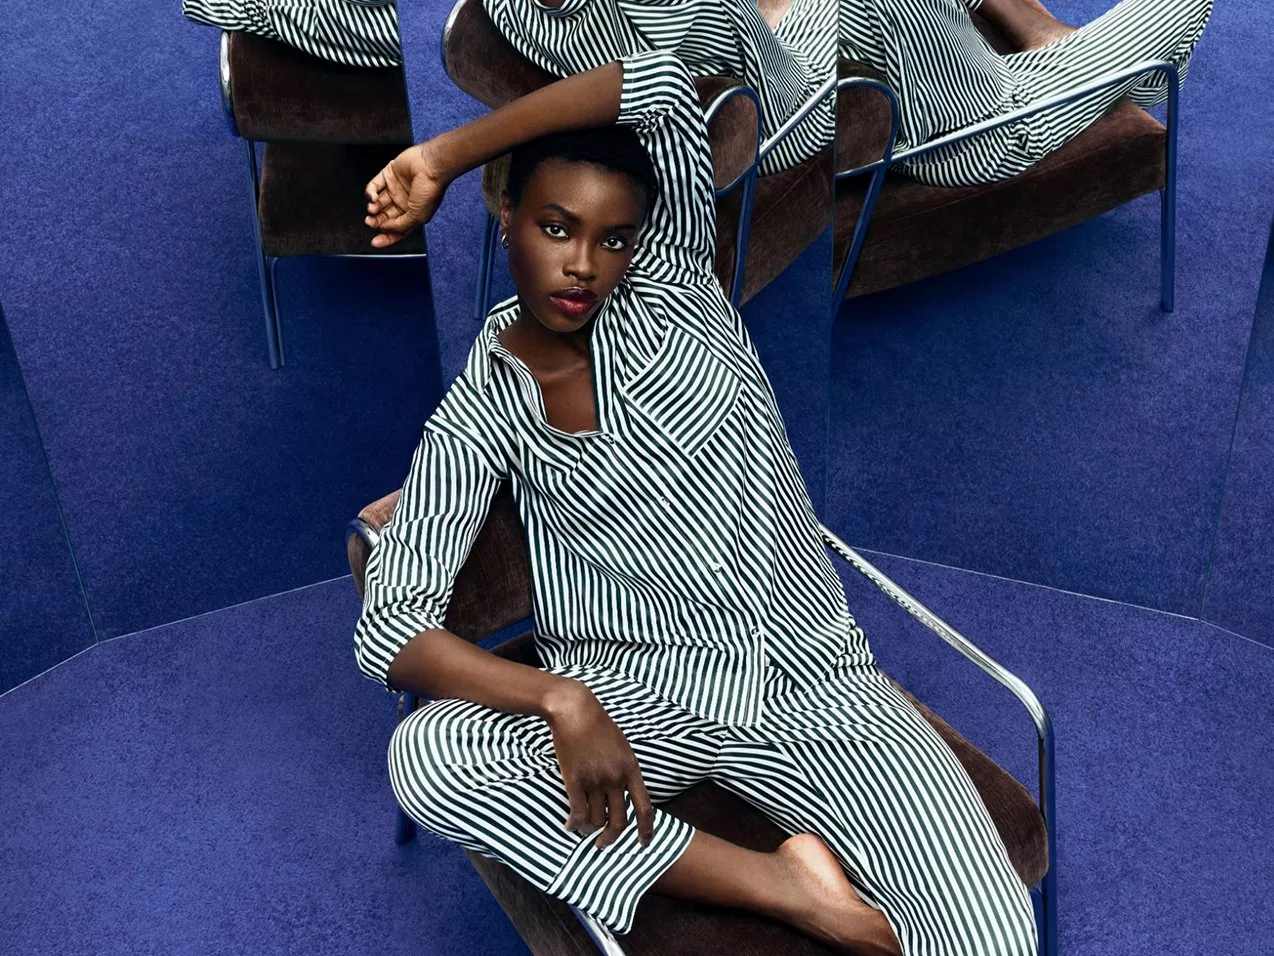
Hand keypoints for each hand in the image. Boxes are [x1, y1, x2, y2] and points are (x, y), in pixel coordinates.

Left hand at [364, 140, 448, 247]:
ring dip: (372, 207)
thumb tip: (385, 229)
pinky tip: (373, 196)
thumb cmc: (430, 190)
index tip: (375, 242)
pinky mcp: (389, 175)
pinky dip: (370, 192)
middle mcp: (404, 202)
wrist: (431, 167)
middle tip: (370, 222)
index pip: (396, 229)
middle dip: (376, 221)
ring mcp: (396, 188)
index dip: (386, 237)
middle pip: (385, 216)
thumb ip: (400, 226)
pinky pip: (374, 185)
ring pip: (378, 202)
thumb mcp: (417, 217)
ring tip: (372, 208)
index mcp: (413, 214)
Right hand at [543, 681, 655, 849]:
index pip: (644, 808)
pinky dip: (574, 824)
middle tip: (603, 844)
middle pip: (619, 821)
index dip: (646, 830)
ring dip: (590, 830)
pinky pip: (577, 812)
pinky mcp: (575, 780)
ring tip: (584, 830)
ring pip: (596, 820)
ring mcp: (595, 780)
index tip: (644, 844)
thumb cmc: (598, 725)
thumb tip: (625, 794)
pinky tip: (570, 826)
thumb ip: (625, 771)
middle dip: (611, 838)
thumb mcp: (622, 747)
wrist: (575, 710)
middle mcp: (615, 778)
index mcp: (631, 770)